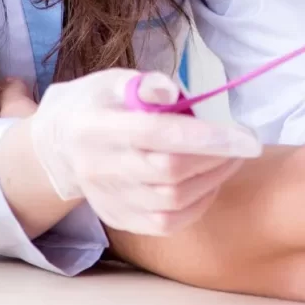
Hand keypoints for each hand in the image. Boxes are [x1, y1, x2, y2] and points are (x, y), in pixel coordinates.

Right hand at [0, 71, 262, 236]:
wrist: (58, 145)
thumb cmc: (96, 103)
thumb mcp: (113, 80)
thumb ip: (145, 83)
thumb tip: (174, 92)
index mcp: (95, 127)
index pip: (155, 134)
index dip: (205, 137)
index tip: (246, 136)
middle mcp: (98, 168)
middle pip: (168, 173)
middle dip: (217, 158)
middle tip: (243, 143)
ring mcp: (106, 199)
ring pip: (172, 202)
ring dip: (212, 181)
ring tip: (230, 158)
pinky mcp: (117, 218)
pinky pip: (165, 224)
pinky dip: (197, 205)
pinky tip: (209, 182)